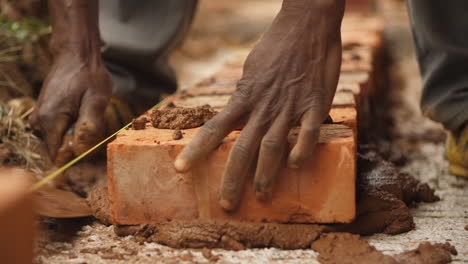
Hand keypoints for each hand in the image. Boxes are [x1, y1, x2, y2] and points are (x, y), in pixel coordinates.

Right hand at [30, 53, 111, 163]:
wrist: (76, 55)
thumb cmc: (89, 76)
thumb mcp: (97, 100)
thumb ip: (89, 127)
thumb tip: (81, 152)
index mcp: (50, 121)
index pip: (58, 156)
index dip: (76, 155)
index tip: (90, 140)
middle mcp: (38, 122)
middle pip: (60, 150)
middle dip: (78, 144)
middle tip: (92, 122)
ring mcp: (38, 119)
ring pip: (60, 141)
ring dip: (77, 135)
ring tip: (87, 113)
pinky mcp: (42, 116)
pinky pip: (59, 132)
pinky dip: (73, 128)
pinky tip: (81, 112)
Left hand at [175, 0, 344, 210]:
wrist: (306, 24)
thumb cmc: (276, 45)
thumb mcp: (251, 69)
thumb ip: (245, 94)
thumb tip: (237, 111)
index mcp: (245, 96)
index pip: (215, 128)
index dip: (196, 150)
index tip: (180, 169)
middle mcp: (263, 105)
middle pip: (242, 148)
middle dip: (232, 179)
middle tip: (226, 205)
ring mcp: (289, 106)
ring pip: (272, 146)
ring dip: (265, 174)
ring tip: (261, 196)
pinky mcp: (315, 103)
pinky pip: (307, 132)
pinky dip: (301, 150)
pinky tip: (295, 166)